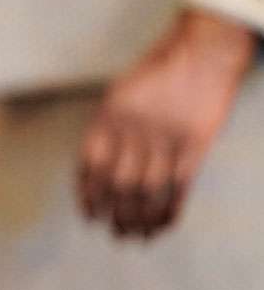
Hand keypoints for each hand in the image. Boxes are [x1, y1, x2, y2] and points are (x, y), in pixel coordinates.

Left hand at [79, 9, 254, 237]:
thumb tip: (100, 168)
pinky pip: (179, 187)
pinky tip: (162, 226)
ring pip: (147, 191)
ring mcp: (165, 139)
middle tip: (114, 233)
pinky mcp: (195, 146)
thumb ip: (109, 127)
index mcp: (109, 115)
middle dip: (114, 214)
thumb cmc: (158, 70)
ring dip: (139, 219)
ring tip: (135, 236)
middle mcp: (133, 130)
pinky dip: (169, 211)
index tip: (89, 215)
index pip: (90, 165)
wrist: (202, 53)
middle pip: (118, 184)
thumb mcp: (120, 93)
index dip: (88, 195)